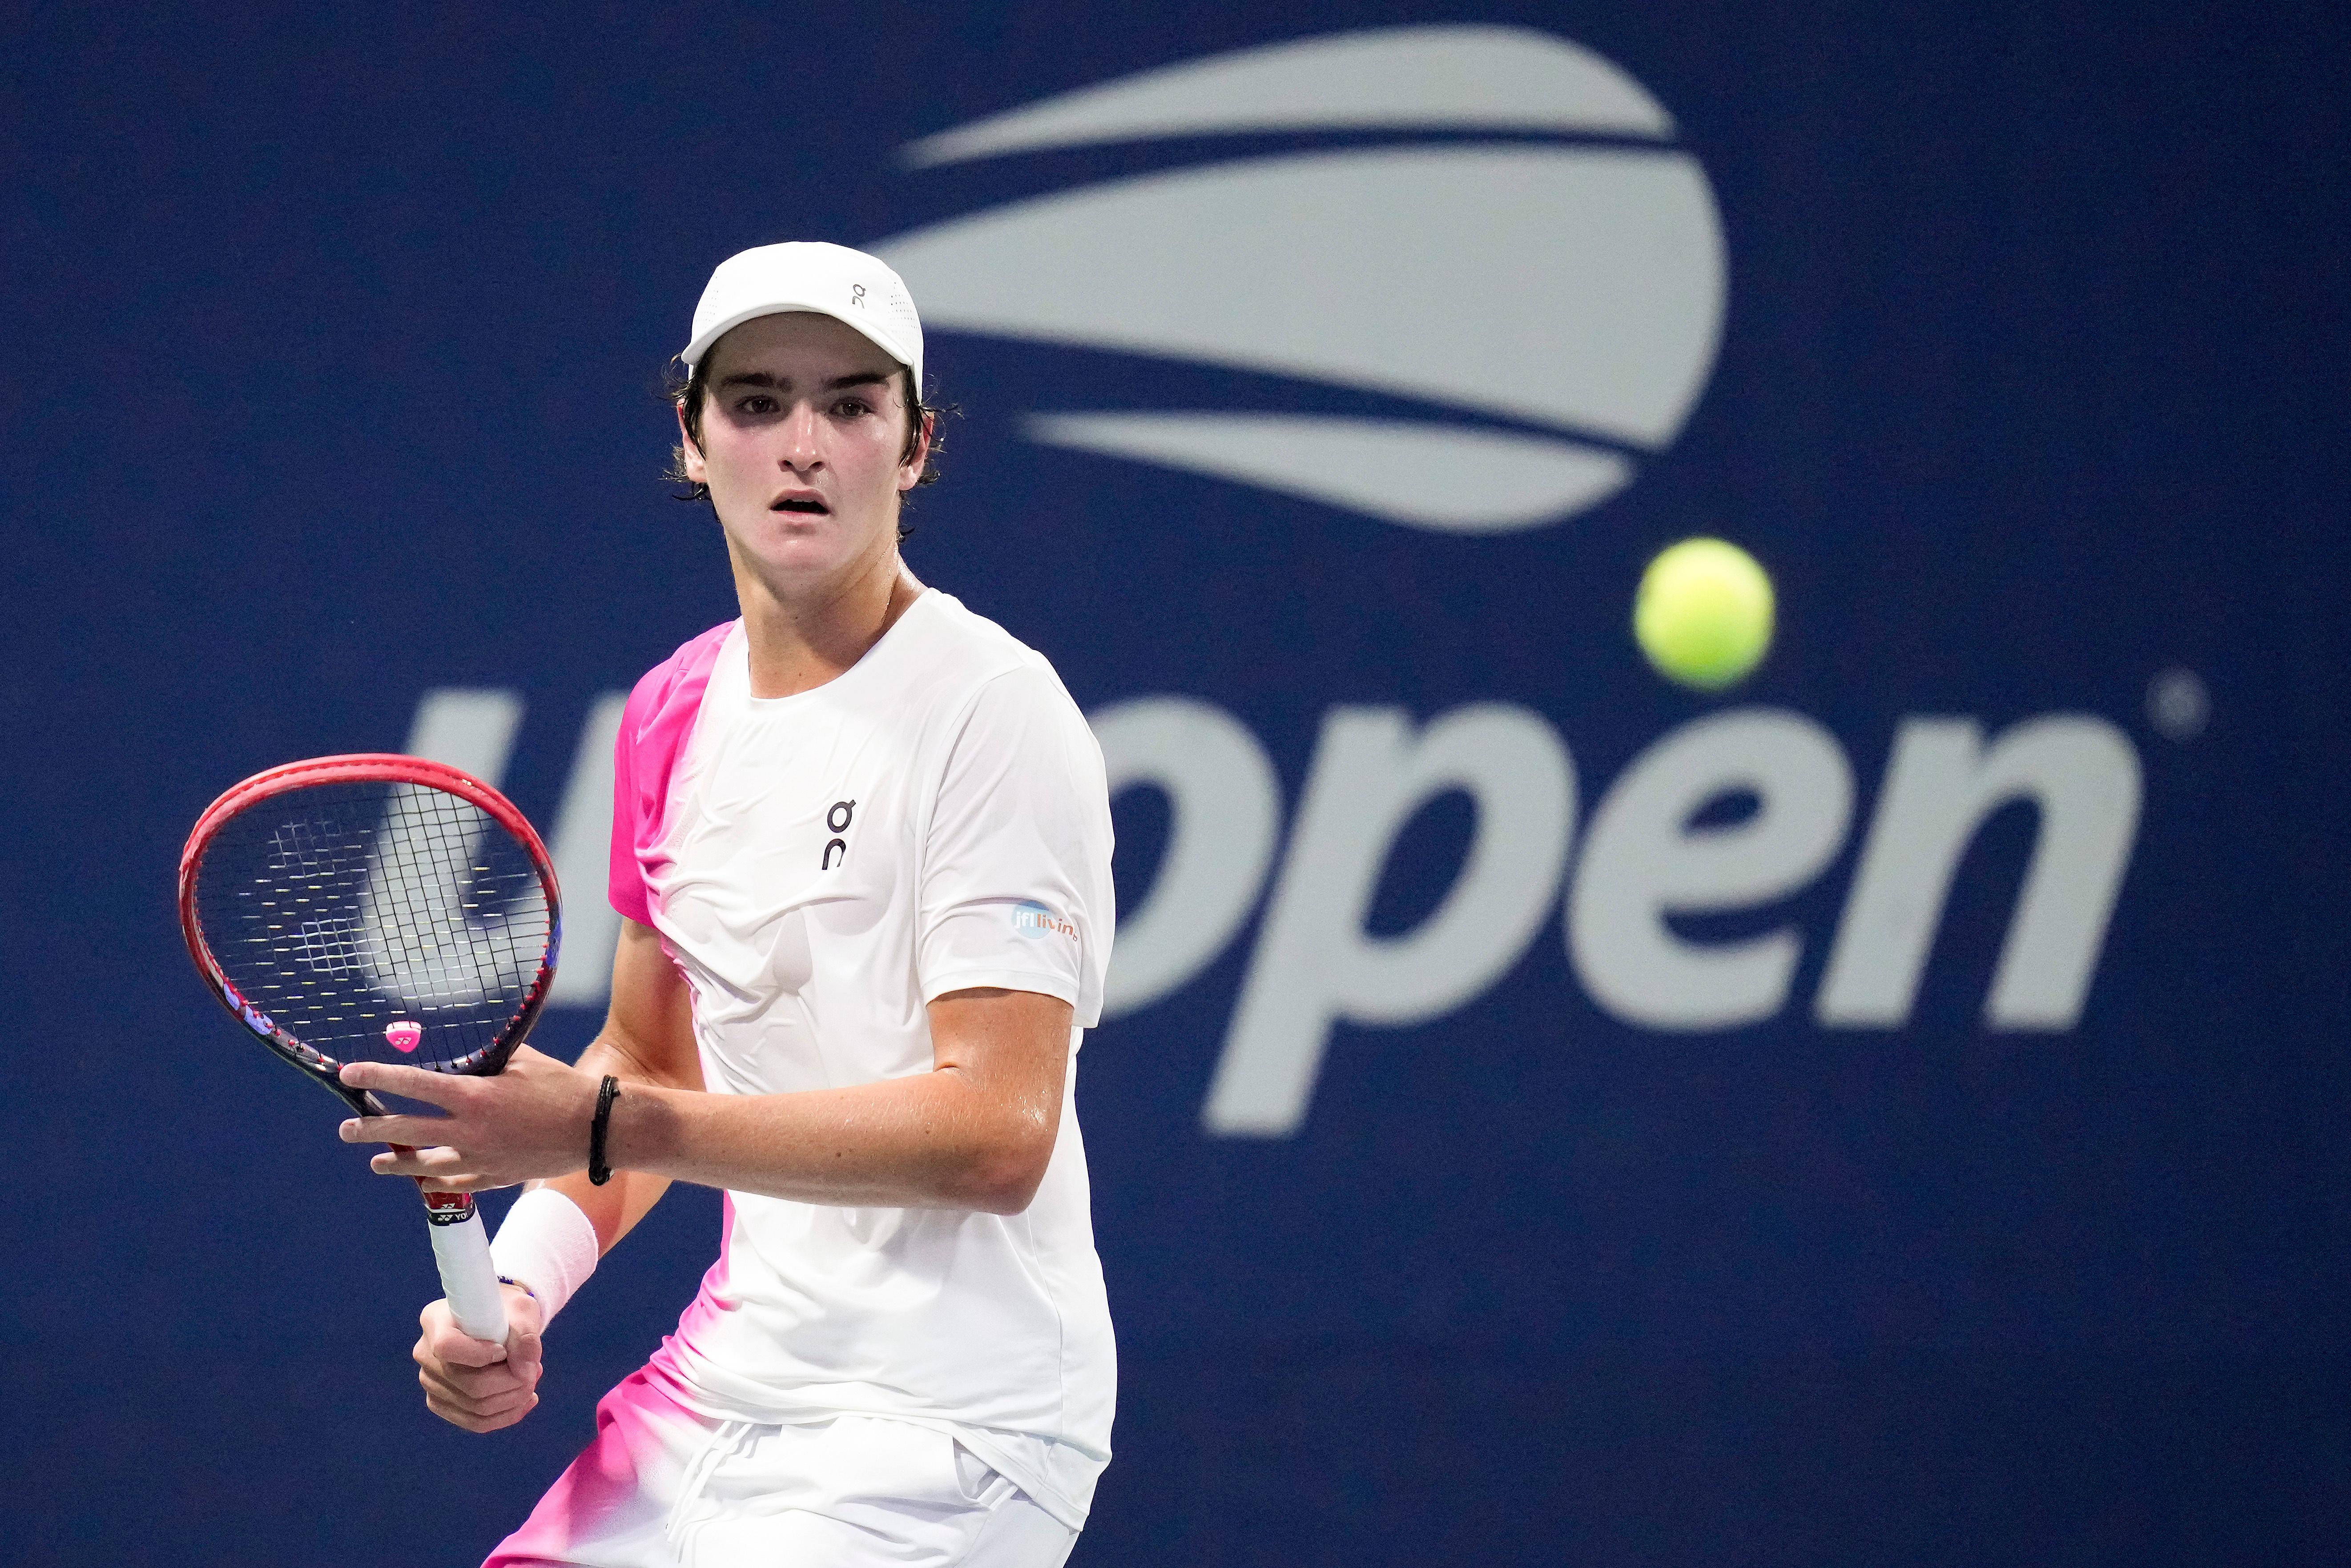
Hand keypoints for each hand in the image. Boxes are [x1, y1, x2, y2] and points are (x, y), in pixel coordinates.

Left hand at [338, 1045, 599, 1190]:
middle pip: (405, 1132)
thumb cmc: (560, 1086)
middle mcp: (469, 1130)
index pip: (412, 1084)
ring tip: (376, 1162)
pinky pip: (456, 1183)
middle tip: (347, 1128)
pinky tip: (421, 1180)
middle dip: (371, 1129)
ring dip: (395, 1164)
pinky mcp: (495, 1177)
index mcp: (473, 1095)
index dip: (377, 1077)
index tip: (349, 1074)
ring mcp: (480, 1158)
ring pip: (423, 1166)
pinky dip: (435, 1181)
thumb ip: (485, 1058)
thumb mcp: (521, 1060)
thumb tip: (457, 1051)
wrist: (597, 1128)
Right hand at [414, 1282, 544, 1432]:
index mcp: (436, 1320)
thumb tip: (525, 1372)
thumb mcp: (522, 1311)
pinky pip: (474, 1421)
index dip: (480, 1355)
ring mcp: (429, 1381)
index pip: (447, 1346)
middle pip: (470, 1384)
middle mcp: (425, 1352)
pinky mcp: (440, 1402)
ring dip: (513, 1399)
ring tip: (531, 1380)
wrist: (497, 1324)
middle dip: (512, 1383)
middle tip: (535, 1371)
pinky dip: (505, 1415)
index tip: (504, 1350)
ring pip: (475, 1407)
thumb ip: (525, 1336)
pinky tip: (524, 1401)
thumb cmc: (507, 1312)